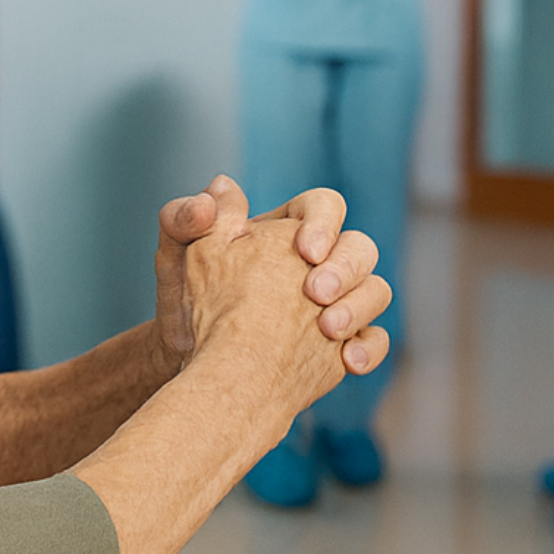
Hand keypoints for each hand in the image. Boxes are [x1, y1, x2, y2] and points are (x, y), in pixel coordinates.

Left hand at [154, 176, 388, 376]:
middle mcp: (319, 262)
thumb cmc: (186, 303)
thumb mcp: (178, 257)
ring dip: (360, 307)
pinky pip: (374, 339)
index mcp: (286, 229)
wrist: (193, 365)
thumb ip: (186, 218)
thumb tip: (218, 188)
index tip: (305, 250)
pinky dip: (369, 348)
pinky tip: (348, 362)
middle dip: (345, 269)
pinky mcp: (342, 343)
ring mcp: (336, 302)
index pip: (323, 206)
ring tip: (328, 329)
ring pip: (375, 290)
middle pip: (360, 247)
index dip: (324, 222)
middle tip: (314, 294)